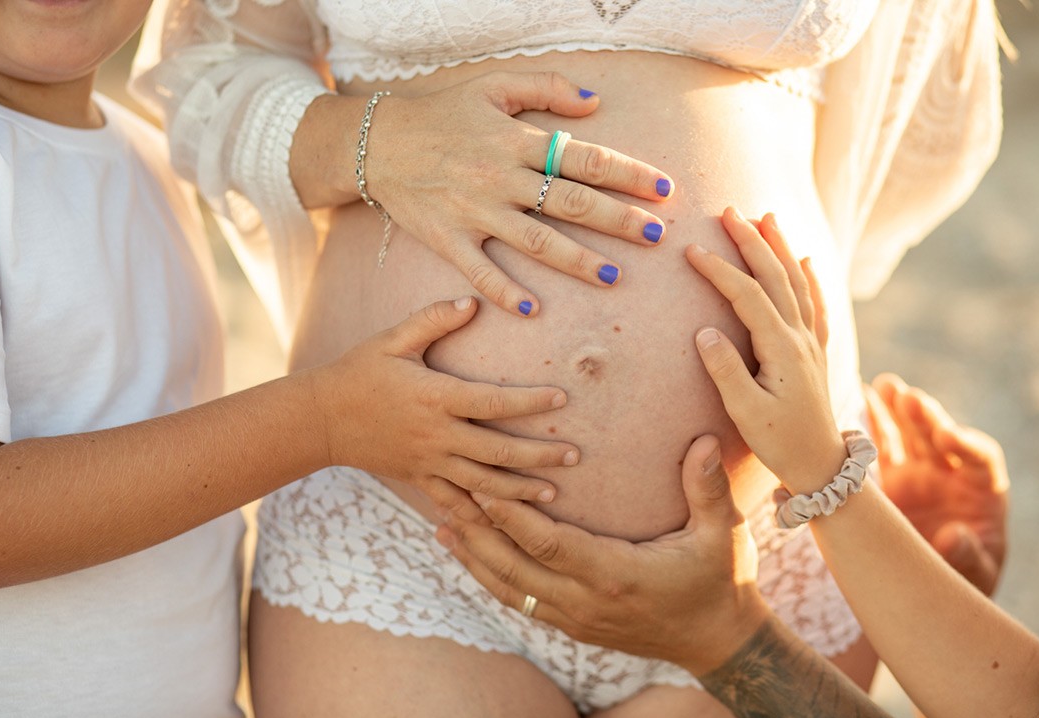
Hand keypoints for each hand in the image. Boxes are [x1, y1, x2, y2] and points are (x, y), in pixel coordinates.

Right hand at [314, 296, 577, 521]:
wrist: (319, 418)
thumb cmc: (359, 371)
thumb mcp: (393, 339)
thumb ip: (433, 319)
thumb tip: (472, 302)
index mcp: (435, 397)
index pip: (492, 402)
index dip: (529, 402)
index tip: (562, 399)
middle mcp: (436, 435)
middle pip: (497, 451)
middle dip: (539, 455)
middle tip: (575, 455)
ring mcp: (427, 462)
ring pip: (482, 484)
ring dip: (520, 491)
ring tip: (555, 493)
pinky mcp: (418, 479)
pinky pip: (453, 503)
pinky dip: (480, 515)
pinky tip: (506, 522)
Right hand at [366, 72, 673, 315]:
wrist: (374, 142)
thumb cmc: (441, 113)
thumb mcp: (492, 85)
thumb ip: (546, 87)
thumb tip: (595, 102)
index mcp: (516, 140)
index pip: (585, 158)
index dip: (628, 173)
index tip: (664, 189)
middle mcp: (501, 177)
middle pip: (571, 202)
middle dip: (618, 221)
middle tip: (656, 236)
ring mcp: (475, 211)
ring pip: (536, 241)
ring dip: (577, 261)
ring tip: (613, 278)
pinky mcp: (448, 239)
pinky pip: (480, 271)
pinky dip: (505, 292)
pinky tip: (533, 309)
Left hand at [437, 435, 770, 674]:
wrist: (717, 641)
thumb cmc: (719, 581)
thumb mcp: (721, 534)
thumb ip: (707, 488)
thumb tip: (701, 439)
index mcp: (616, 574)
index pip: (549, 545)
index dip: (511, 516)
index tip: (480, 483)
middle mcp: (586, 601)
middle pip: (513, 565)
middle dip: (475, 526)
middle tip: (443, 487)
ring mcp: (575, 617)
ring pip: (508, 586)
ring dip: (472, 551)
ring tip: (440, 516)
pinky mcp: (571, 624)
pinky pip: (518, 600)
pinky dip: (487, 575)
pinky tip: (465, 550)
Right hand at [687, 208, 846, 493]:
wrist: (822, 463)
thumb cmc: (780, 442)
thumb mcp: (746, 412)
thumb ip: (725, 371)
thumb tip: (704, 330)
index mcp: (781, 348)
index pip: (746, 296)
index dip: (718, 270)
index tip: (691, 249)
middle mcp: (800, 337)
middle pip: (775, 276)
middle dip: (751, 240)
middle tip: (728, 210)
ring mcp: (811, 341)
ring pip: (796, 282)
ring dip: (779, 247)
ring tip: (764, 216)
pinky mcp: (815, 351)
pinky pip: (815, 303)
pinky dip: (809, 276)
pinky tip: (804, 260)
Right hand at [866, 373, 1008, 595]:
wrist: (930, 588)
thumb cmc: (964, 580)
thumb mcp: (977, 575)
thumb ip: (970, 556)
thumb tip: (954, 536)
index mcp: (983, 491)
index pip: (980, 457)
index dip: (965, 443)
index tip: (946, 436)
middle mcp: (950, 474)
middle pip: (939, 436)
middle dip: (924, 417)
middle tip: (909, 398)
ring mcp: (918, 473)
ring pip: (908, 434)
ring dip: (896, 410)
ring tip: (884, 386)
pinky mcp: (889, 479)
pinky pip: (880, 446)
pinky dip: (872, 423)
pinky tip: (861, 398)